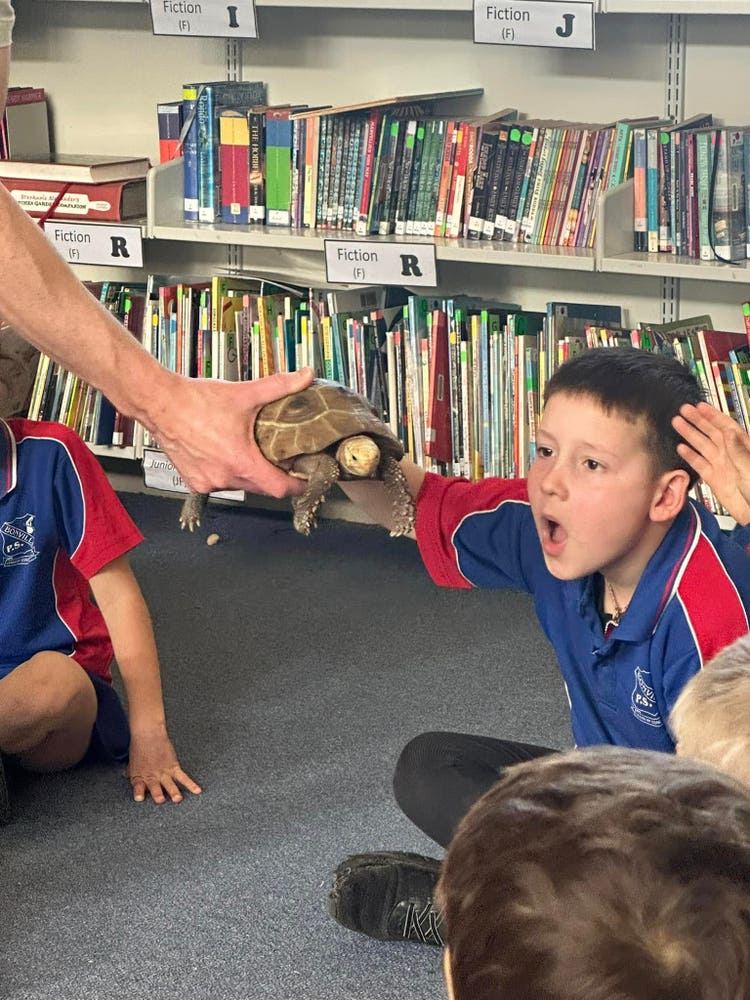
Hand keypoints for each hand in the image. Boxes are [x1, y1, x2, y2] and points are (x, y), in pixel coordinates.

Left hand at [127, 730, 201, 803]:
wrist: (149, 733)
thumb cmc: (139, 747)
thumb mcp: (132, 763)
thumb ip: (131, 773)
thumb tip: (126, 777)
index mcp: (139, 777)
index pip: (138, 788)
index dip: (139, 793)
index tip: (140, 798)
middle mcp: (152, 776)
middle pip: (155, 788)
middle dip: (157, 794)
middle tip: (160, 799)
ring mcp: (164, 772)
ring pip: (169, 784)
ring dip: (173, 791)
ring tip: (177, 798)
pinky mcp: (173, 766)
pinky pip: (183, 777)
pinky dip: (191, 784)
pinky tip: (197, 790)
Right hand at [148, 368, 313, 496]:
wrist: (159, 403)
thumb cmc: (195, 401)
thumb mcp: (245, 393)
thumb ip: (280, 386)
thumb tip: (306, 377)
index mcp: (241, 462)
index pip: (280, 488)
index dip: (296, 486)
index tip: (305, 480)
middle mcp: (224, 478)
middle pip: (262, 488)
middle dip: (274, 477)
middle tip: (282, 462)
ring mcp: (208, 482)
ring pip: (240, 486)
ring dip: (249, 474)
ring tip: (251, 454)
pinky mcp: (194, 482)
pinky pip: (220, 484)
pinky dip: (227, 474)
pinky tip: (226, 456)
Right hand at [673, 402, 749, 524]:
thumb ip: (738, 451)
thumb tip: (728, 431)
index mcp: (742, 447)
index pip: (726, 426)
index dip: (713, 415)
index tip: (700, 406)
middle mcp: (729, 453)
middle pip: (711, 432)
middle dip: (697, 420)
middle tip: (683, 410)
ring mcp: (720, 465)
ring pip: (702, 445)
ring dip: (689, 434)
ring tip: (676, 423)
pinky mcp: (713, 478)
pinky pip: (699, 464)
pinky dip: (689, 456)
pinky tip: (680, 448)